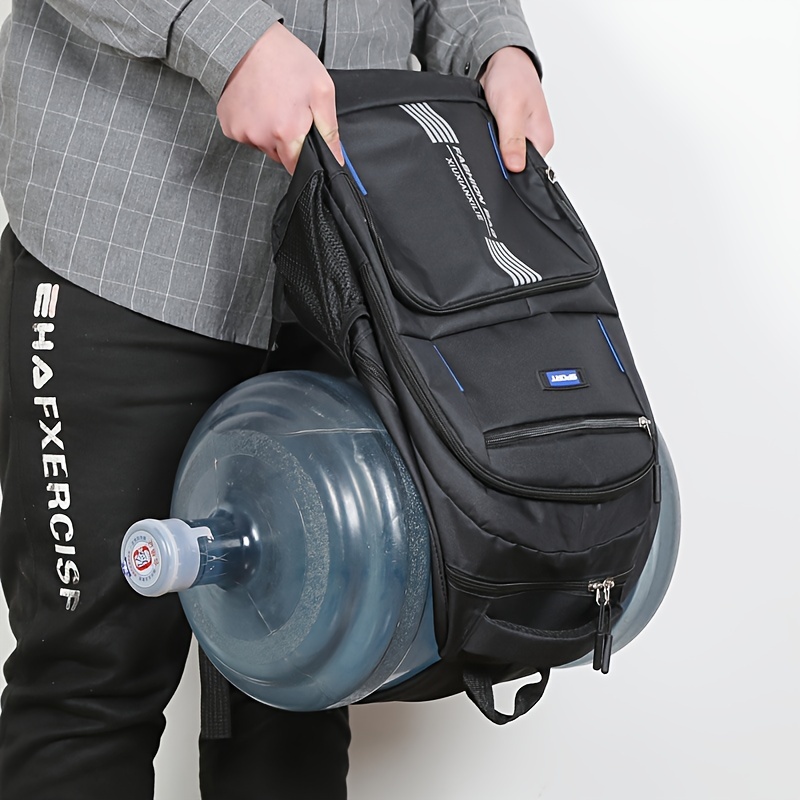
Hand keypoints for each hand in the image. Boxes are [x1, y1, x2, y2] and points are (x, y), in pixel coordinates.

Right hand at [216, 23, 342, 173]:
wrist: (247, 39)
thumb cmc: (287, 60)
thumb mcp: (321, 92)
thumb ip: (330, 131)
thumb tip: (336, 160)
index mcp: (286, 133)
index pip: (297, 167)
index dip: (303, 156)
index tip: (303, 137)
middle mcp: (261, 137)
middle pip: (279, 155)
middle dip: (287, 139)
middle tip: (288, 110)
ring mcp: (242, 132)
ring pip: (263, 145)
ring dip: (268, 131)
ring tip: (271, 102)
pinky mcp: (228, 125)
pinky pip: (246, 134)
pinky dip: (252, 124)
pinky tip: (256, 103)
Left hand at [480, 47, 553, 170]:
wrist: (498, 60)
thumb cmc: (512, 77)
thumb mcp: (511, 110)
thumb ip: (512, 140)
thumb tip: (515, 167)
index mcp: (542, 140)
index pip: (529, 172)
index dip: (511, 174)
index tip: (497, 168)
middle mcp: (532, 141)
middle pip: (514, 166)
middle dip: (499, 163)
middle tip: (488, 150)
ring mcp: (519, 138)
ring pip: (503, 157)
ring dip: (492, 152)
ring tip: (486, 139)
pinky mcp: (506, 134)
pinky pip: (495, 147)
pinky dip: (487, 144)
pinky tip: (483, 138)